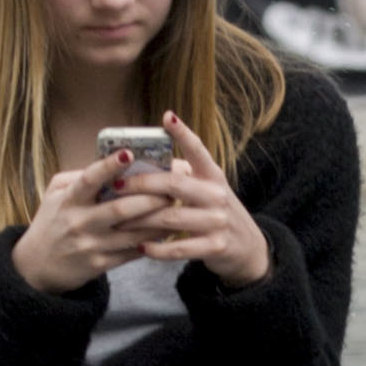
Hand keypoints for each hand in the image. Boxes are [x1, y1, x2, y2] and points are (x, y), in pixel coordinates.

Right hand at [9, 148, 166, 295]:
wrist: (36, 267)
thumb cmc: (51, 222)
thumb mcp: (55, 195)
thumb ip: (79, 177)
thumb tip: (110, 162)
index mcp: (69, 200)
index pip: (89, 180)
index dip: (108, 166)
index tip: (129, 153)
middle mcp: (79, 222)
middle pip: (121, 209)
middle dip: (150, 197)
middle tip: (172, 187)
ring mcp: (91, 246)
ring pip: (132, 233)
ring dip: (158, 221)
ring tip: (176, 208)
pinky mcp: (99, 265)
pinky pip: (131, 253)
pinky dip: (151, 242)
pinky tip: (166, 232)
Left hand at [128, 121, 270, 288]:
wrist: (248, 249)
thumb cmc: (216, 213)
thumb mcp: (208, 190)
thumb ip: (184, 178)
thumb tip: (143, 165)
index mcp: (214, 176)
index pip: (198, 150)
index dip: (183, 133)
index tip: (168, 116)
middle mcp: (217, 195)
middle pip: (174, 184)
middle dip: (142, 184)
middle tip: (117, 185)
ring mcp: (217, 222)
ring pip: (170, 218)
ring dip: (140, 220)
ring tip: (118, 220)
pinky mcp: (214, 247)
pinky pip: (179, 248)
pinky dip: (157, 249)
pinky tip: (141, 247)